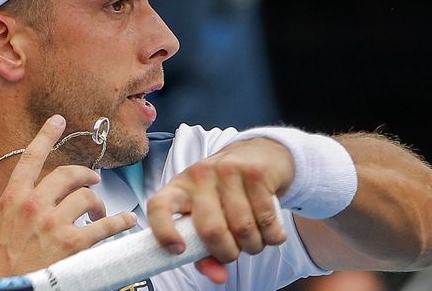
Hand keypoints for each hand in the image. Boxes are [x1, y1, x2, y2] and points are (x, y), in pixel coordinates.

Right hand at [0, 114, 136, 276]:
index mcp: (13, 199)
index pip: (32, 158)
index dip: (46, 136)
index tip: (58, 121)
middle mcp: (36, 206)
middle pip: (68, 174)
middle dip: (84, 174)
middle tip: (92, 180)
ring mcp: (55, 224)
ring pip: (86, 197)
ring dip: (97, 202)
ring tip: (98, 211)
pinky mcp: (73, 244)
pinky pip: (104, 226)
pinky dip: (119, 222)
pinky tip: (126, 221)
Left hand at [147, 137, 293, 282]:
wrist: (260, 154)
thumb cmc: (228, 193)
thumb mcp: (209, 215)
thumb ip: (206, 251)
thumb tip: (218, 277)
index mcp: (180, 188)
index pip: (158, 206)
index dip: (163, 231)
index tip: (178, 250)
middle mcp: (199, 175)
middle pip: (210, 229)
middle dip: (228, 252)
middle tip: (235, 252)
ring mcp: (227, 170)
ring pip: (242, 227)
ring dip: (254, 245)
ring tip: (255, 240)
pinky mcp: (255, 172)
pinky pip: (266, 218)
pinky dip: (273, 235)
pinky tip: (272, 232)